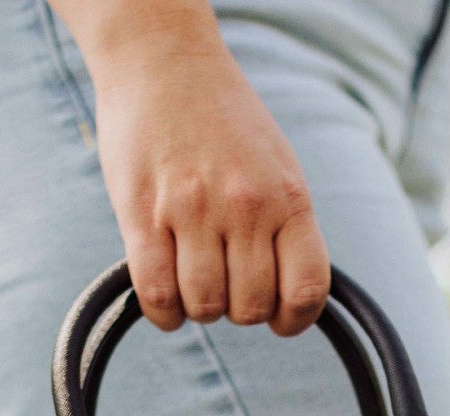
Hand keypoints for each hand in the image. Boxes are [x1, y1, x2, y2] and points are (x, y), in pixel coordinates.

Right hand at [60, 1, 329, 335]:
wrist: (164, 61)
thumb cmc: (223, 119)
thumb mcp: (277, 165)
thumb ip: (286, 223)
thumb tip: (290, 293)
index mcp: (289, 196)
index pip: (307, 289)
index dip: (294, 320)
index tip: (280, 319)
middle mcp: (246, 206)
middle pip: (251, 307)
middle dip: (239, 310)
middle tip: (226, 285)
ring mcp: (193, 210)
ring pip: (206, 306)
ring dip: (200, 309)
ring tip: (193, 281)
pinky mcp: (143, 214)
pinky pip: (158, 294)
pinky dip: (164, 314)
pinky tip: (166, 303)